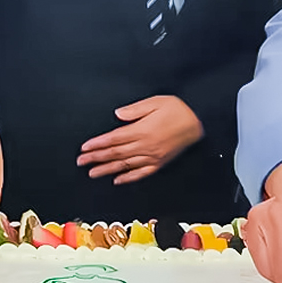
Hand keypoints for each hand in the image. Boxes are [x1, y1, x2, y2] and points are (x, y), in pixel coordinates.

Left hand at [77, 96, 203, 183]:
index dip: (97, 144)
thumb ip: (135, 110)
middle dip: (96, 158)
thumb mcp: (156, 102)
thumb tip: (118, 115)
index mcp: (142, 130)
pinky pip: (142, 173)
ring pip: (125, 165)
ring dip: (107, 169)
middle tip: (81, 162)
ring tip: (92, 173)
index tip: (84, 148)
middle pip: (116, 153)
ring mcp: (153, 156)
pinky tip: (117, 180)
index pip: (114, 139)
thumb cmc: (178, 109)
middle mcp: (145, 146)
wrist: (200, 121)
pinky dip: (129, 178)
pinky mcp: (160, 162)